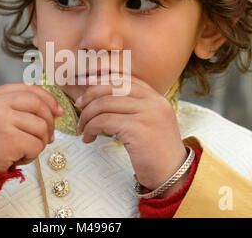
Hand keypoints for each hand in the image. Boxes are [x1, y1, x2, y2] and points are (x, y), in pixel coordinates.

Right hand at [0, 83, 63, 172]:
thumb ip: (15, 105)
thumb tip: (50, 106)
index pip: (28, 89)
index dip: (47, 99)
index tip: (57, 111)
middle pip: (38, 105)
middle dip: (49, 122)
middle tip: (48, 137)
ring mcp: (2, 121)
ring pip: (41, 127)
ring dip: (39, 142)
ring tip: (25, 150)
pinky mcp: (9, 140)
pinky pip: (36, 145)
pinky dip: (33, 155)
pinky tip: (19, 158)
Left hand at [75, 75, 187, 195]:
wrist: (173, 174)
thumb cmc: (155, 151)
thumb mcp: (148, 122)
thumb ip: (131, 107)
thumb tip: (99, 95)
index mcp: (156, 97)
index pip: (124, 78)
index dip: (102, 78)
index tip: (85, 83)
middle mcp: (153, 101)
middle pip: (112, 86)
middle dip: (90, 94)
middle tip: (79, 105)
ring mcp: (147, 114)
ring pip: (105, 103)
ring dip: (87, 116)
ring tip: (83, 129)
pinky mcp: (137, 129)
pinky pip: (104, 121)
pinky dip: (90, 128)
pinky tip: (88, 138)